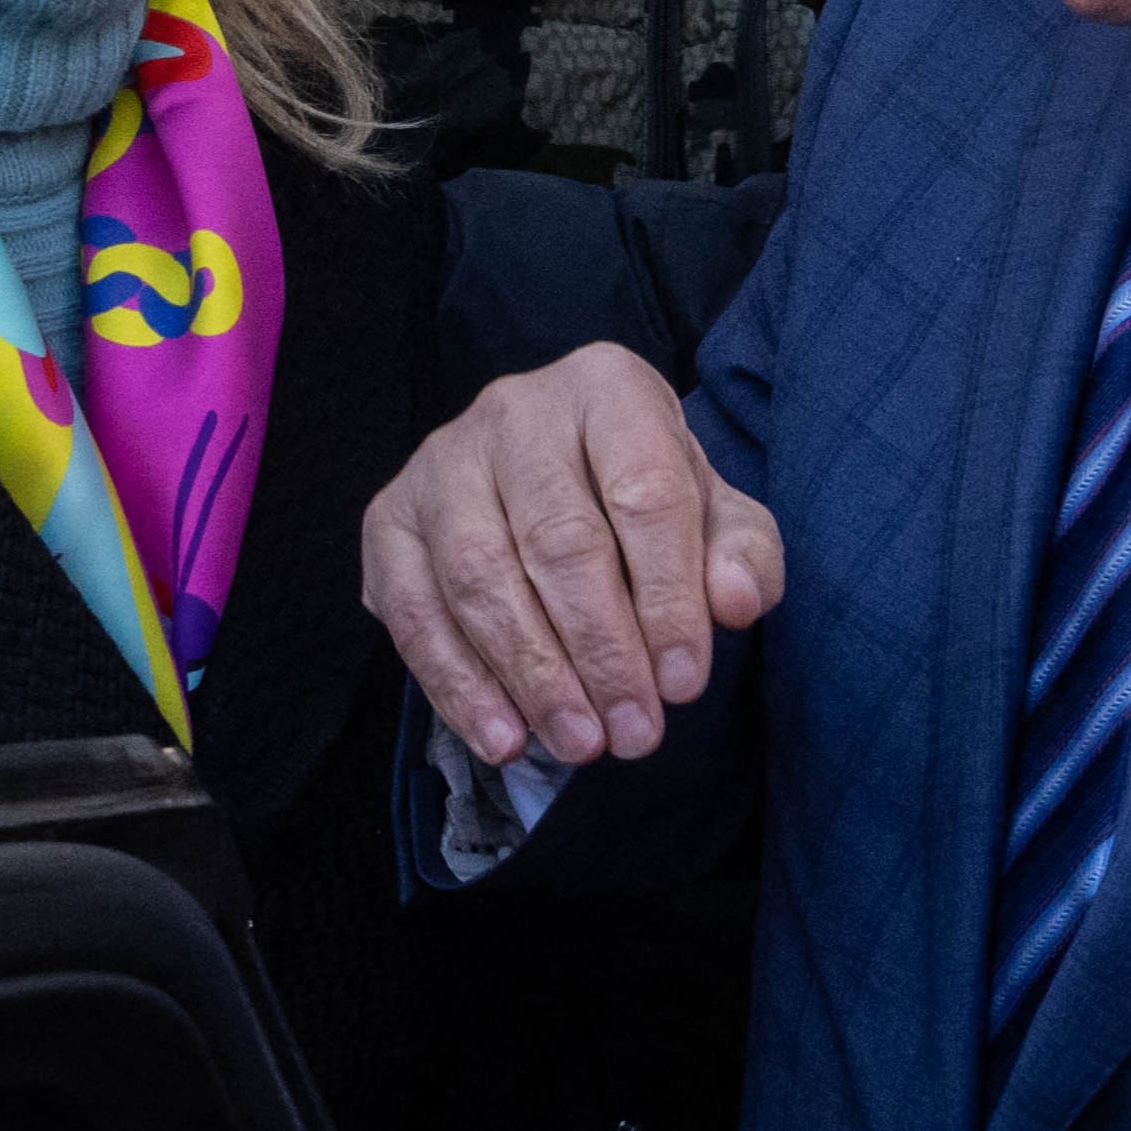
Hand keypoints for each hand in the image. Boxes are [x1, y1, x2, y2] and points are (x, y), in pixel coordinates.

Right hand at [353, 345, 779, 765]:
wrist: (555, 470)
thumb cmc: (642, 493)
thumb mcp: (713, 511)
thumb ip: (742, 552)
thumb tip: (737, 601)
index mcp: (606, 387)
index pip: (644, 494)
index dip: (668, 598)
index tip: (684, 686)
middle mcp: (514, 409)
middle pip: (558, 540)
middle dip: (600, 651)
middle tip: (634, 734)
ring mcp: (439, 460)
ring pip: (479, 576)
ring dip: (532, 675)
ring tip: (578, 744)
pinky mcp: (387, 516)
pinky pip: (413, 610)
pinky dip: (457, 684)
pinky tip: (503, 737)